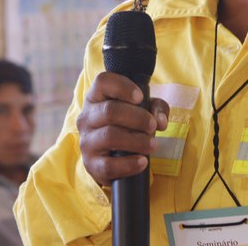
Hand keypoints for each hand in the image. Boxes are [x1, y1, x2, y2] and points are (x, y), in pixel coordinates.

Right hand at [76, 71, 168, 185]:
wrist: (112, 155)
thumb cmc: (128, 124)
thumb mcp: (144, 109)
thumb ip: (157, 108)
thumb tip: (160, 120)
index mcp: (96, 97)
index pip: (102, 82)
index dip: (123, 87)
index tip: (140, 97)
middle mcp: (87, 117)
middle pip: (110, 111)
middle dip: (138, 118)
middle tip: (153, 126)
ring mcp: (86, 141)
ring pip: (110, 136)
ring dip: (137, 140)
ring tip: (152, 144)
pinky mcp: (91, 164)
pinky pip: (108, 165)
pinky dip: (129, 164)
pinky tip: (142, 161)